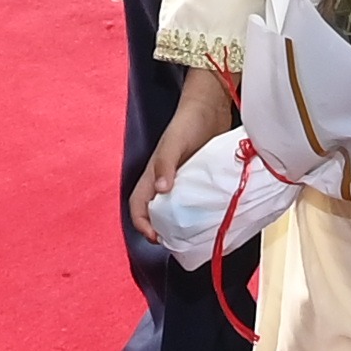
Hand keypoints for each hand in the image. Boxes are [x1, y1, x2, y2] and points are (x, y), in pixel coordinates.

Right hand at [128, 66, 235, 237]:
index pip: (138, 206)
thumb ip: (166, 164)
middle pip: (157, 214)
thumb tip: (161, 190)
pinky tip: (212, 220)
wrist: (210, 107)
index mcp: (152, 176)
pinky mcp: (200, 181)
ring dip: (183, 225)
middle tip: (178, 242)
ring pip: (177, 211)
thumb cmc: (187, 122)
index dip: (142, 224)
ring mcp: (184, 183)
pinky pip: (196, 203)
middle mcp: (166, 183)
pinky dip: (200, 214)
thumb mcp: (174, 143)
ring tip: (196, 236)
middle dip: (163, 231)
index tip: (156, 237)